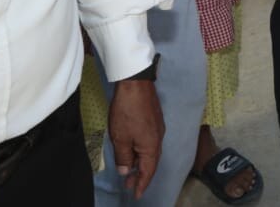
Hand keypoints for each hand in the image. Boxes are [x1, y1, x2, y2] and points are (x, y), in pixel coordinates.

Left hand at [108, 78, 163, 198]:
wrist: (135, 85)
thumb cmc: (127, 112)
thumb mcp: (120, 138)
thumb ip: (124, 157)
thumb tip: (127, 171)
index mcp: (151, 146)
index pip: (148, 170)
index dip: (142, 184)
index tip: (136, 195)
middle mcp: (158, 139)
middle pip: (151, 162)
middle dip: (140, 175)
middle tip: (129, 186)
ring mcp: (157, 129)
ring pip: (150, 152)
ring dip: (140, 163)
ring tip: (129, 171)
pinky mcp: (154, 121)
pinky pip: (149, 143)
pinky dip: (141, 152)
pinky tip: (132, 151)